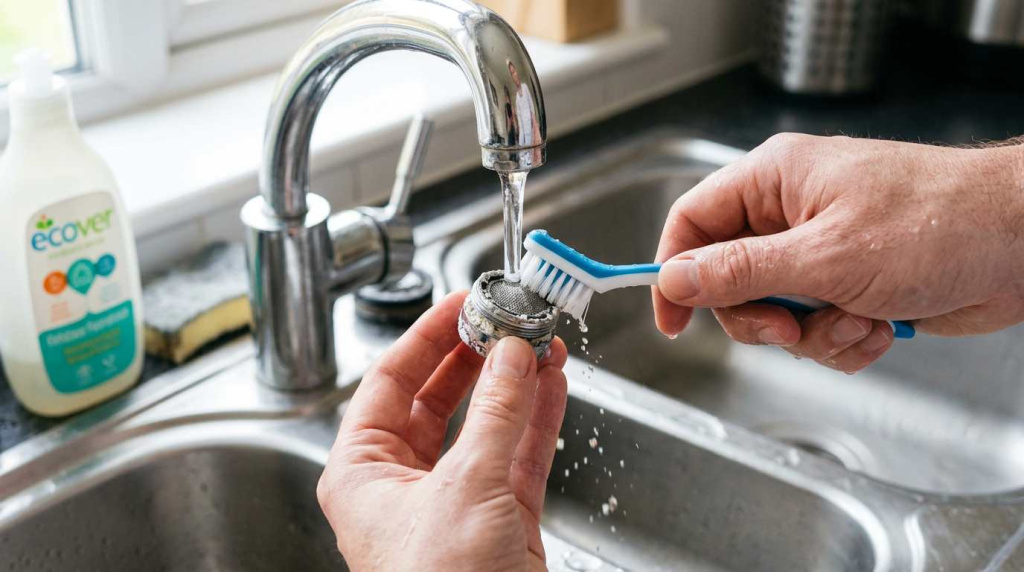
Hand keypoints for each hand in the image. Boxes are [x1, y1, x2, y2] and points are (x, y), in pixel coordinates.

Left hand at [317, 292, 568, 571]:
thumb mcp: (465, 488)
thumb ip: (496, 414)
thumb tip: (513, 354)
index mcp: (363, 472)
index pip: (389, 381)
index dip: (426, 335)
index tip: (461, 299)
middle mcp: (404, 483)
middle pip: (439, 397)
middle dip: (476, 355)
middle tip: (506, 315)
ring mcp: (455, 500)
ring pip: (486, 423)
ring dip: (515, 382)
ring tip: (540, 339)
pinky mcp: (501, 520)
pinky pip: (520, 454)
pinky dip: (539, 418)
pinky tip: (554, 383)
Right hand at [653, 133, 1023, 372]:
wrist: (1022, 245)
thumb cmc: (937, 222)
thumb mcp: (823, 256)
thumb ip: (740, 271)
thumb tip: (675, 278)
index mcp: (773, 182)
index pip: (692, 223)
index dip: (673, 272)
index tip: (671, 321)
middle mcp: (791, 214)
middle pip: (730, 281)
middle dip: (763, 319)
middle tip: (792, 329)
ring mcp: (822, 251)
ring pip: (777, 314)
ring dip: (815, 334)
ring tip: (860, 320)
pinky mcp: (851, 284)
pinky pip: (817, 329)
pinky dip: (844, 340)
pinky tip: (881, 326)